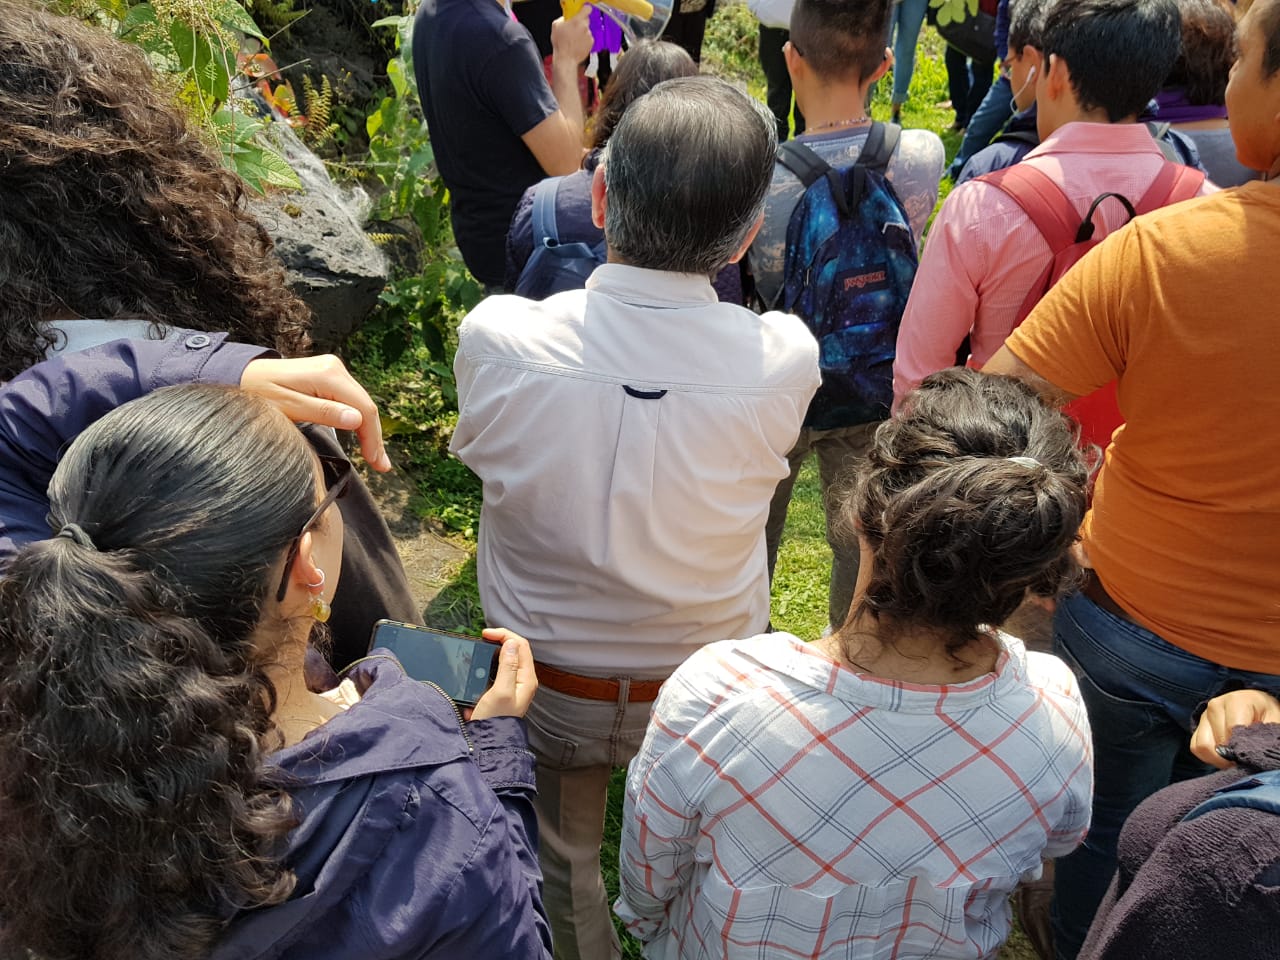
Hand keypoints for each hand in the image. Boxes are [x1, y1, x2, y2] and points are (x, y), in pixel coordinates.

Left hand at [240, 356, 390, 471]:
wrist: (237, 375)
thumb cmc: (256, 393)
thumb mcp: (287, 407)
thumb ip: (323, 412)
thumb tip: (356, 420)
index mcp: (328, 375)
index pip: (363, 409)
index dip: (372, 438)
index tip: (375, 463)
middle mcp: (335, 368)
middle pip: (366, 406)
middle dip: (374, 437)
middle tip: (382, 466)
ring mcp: (332, 370)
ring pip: (360, 404)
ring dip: (368, 430)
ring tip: (375, 457)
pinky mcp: (327, 376)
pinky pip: (349, 400)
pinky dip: (358, 420)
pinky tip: (362, 436)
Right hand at [470, 629, 538, 720]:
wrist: (489, 742)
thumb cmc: (496, 720)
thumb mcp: (501, 691)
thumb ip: (507, 666)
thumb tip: (510, 643)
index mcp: (526, 678)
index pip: (521, 645)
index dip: (504, 635)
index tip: (486, 634)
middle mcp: (522, 680)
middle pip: (514, 650)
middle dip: (499, 640)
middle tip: (482, 639)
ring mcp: (512, 685)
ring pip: (505, 659)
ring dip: (493, 651)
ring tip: (480, 648)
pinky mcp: (502, 690)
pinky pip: (497, 670)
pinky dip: (488, 664)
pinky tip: (479, 666)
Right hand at [551, 7, 594, 65]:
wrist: (566, 59)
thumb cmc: (561, 44)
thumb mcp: (555, 26)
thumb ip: (562, 19)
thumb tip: (564, 19)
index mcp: (577, 21)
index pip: (587, 8)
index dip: (585, 8)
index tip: (582, 10)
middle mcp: (585, 27)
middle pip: (586, 20)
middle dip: (580, 22)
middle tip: (573, 27)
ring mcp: (589, 35)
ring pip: (587, 30)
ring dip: (582, 32)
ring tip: (573, 39)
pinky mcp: (591, 43)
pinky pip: (588, 38)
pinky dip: (584, 40)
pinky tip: (577, 44)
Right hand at [1191, 689, 1279, 767]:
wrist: (1254, 704)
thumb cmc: (1266, 714)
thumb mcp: (1274, 721)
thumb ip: (1266, 735)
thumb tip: (1254, 753)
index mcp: (1236, 701)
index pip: (1233, 731)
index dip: (1242, 749)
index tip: (1252, 758)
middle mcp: (1215, 706)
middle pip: (1218, 741)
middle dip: (1231, 757)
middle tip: (1245, 762)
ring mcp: (1204, 716)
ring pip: (1203, 746)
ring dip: (1218, 759)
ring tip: (1234, 760)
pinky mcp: (1198, 726)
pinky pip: (1196, 747)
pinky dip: (1209, 757)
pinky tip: (1224, 756)